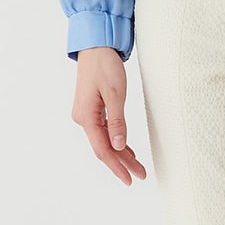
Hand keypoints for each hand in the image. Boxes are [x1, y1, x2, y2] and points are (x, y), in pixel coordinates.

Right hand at [71, 46, 147, 184]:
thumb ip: (117, 121)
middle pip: (104, 148)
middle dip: (122, 163)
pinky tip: (126, 149)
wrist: (95, 46)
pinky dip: (117, 141)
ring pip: (105, 141)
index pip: (103, 150)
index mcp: (86, 117)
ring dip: (121, 154)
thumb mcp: (115, 93)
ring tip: (137, 167)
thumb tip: (119, 146)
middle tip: (140, 175)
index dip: (117, 166)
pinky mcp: (92, 109)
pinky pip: (105, 131)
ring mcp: (87, 115)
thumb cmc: (104, 66)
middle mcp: (84, 119)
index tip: (130, 178)